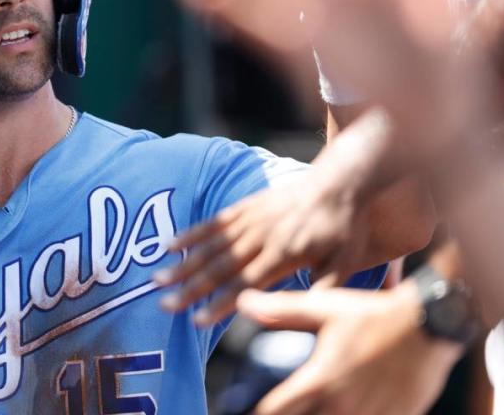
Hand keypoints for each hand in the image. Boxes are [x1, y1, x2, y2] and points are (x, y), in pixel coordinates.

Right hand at [155, 167, 371, 325]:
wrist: (340, 181)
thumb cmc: (345, 227)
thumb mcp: (346, 261)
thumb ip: (325, 288)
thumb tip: (306, 314)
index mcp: (285, 254)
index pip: (246, 283)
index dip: (220, 303)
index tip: (197, 321)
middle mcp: (261, 236)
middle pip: (220, 267)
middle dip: (189, 288)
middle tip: (163, 305)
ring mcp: (251, 219)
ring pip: (210, 245)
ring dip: (183, 264)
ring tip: (157, 279)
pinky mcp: (246, 206)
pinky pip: (214, 221)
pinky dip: (191, 233)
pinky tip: (170, 246)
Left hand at [238, 284, 462, 414]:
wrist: (431, 324)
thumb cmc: (372, 313)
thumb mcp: (324, 308)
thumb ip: (281, 311)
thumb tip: (243, 302)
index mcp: (319, 381)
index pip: (273, 412)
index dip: (257, 414)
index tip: (245, 411)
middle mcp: (342, 407)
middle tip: (286, 407)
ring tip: (315, 406)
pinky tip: (348, 406)